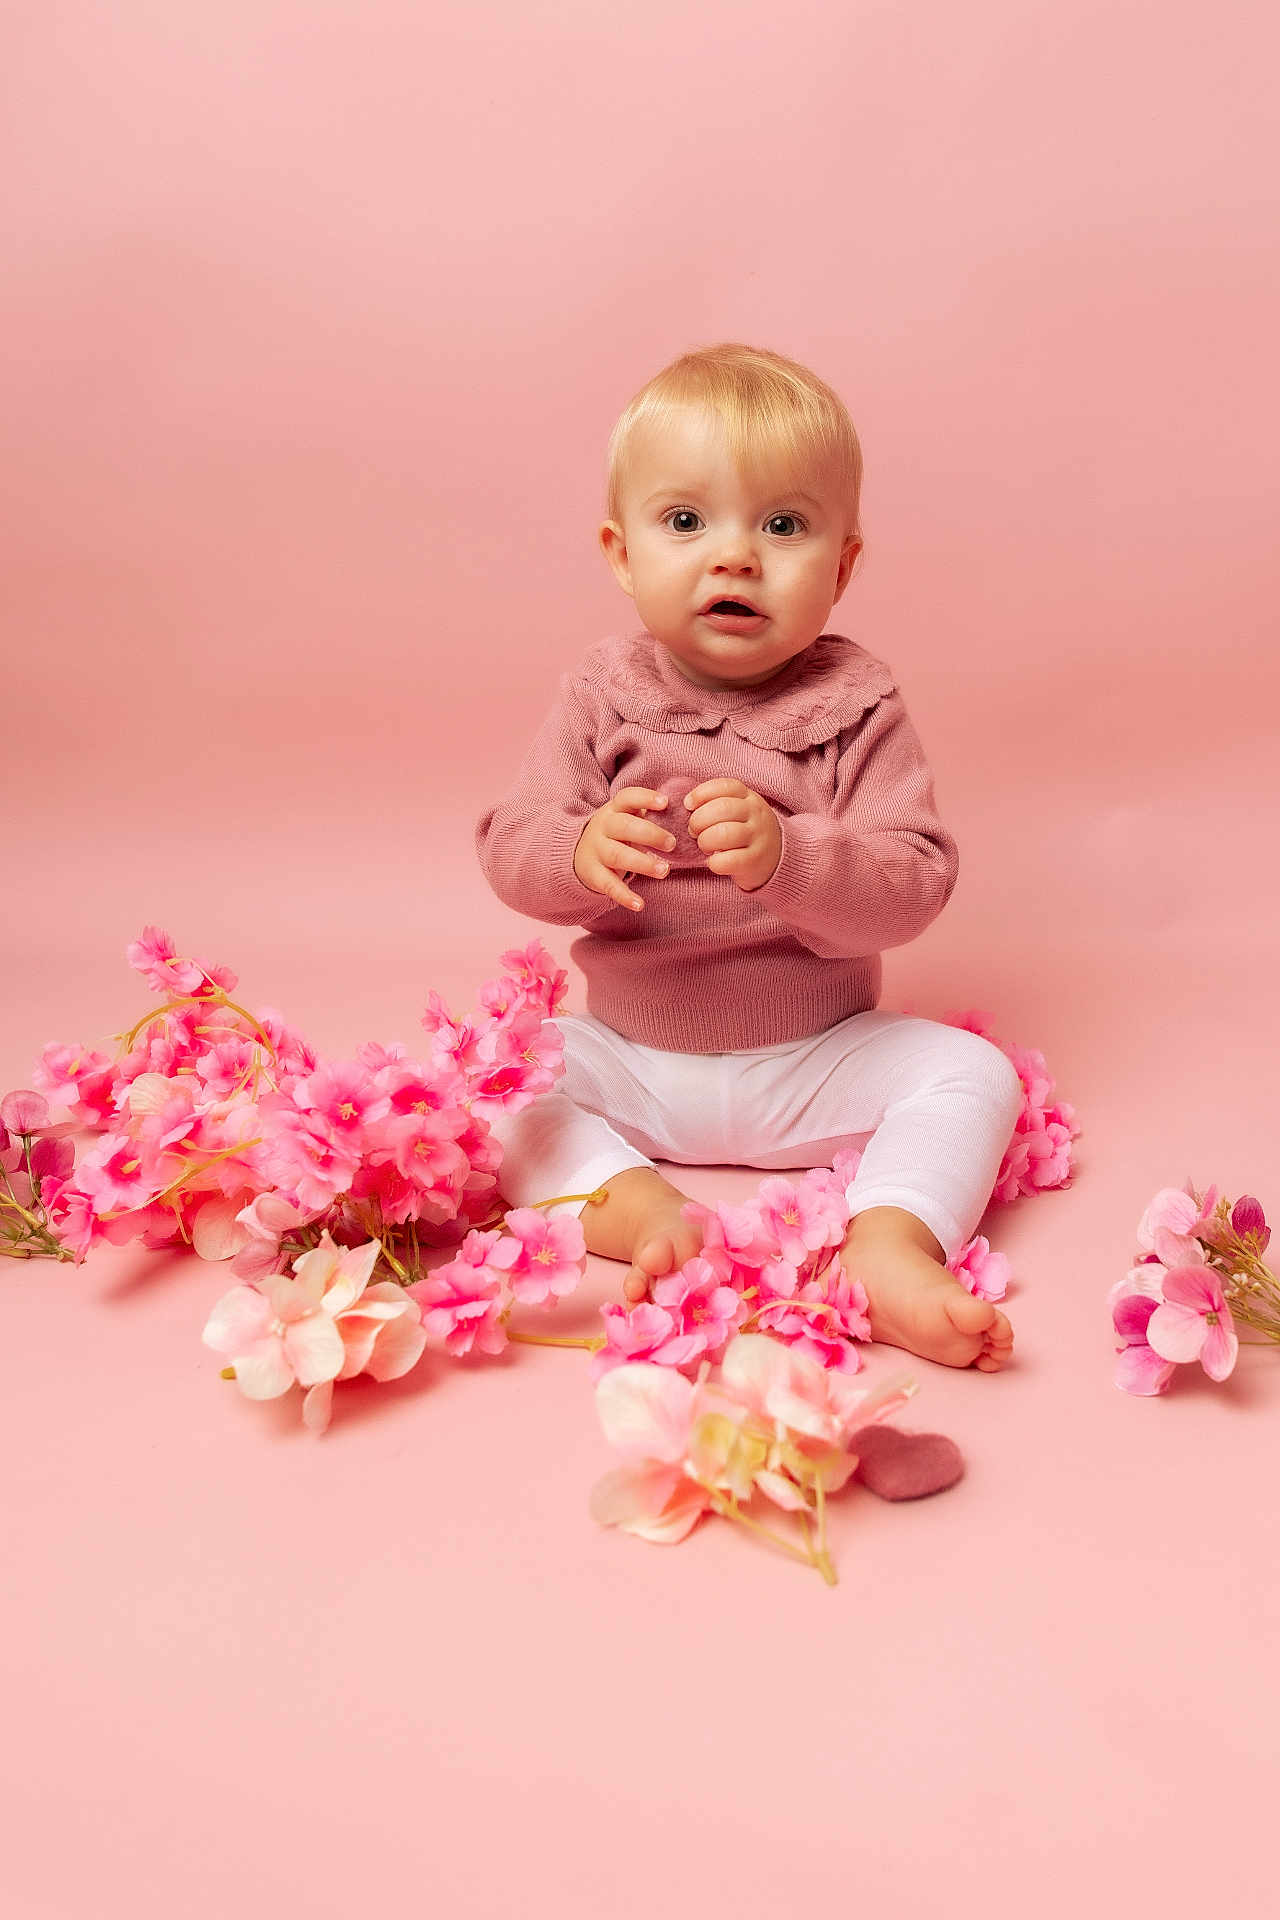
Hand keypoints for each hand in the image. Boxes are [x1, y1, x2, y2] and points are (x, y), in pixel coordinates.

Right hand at [572, 787, 675, 912]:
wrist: (576, 853)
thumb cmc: (615, 833)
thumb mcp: (625, 818)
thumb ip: (648, 814)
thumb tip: (687, 812)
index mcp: (614, 810)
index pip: (627, 798)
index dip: (645, 798)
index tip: (665, 803)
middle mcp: (603, 828)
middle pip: (624, 827)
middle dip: (650, 834)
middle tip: (672, 844)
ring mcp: (597, 851)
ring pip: (618, 855)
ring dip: (642, 863)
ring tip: (664, 870)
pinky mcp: (594, 875)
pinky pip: (608, 885)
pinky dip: (624, 896)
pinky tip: (640, 905)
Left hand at [684, 779, 781, 890]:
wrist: (779, 858)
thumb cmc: (747, 832)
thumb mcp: (740, 810)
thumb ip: (718, 802)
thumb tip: (687, 803)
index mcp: (749, 798)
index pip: (724, 786)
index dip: (701, 793)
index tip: (688, 805)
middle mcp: (756, 814)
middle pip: (721, 808)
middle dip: (698, 820)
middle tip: (694, 831)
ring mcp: (758, 838)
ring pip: (723, 834)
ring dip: (705, 841)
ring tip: (705, 846)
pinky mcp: (755, 861)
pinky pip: (727, 860)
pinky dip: (714, 862)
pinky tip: (715, 862)